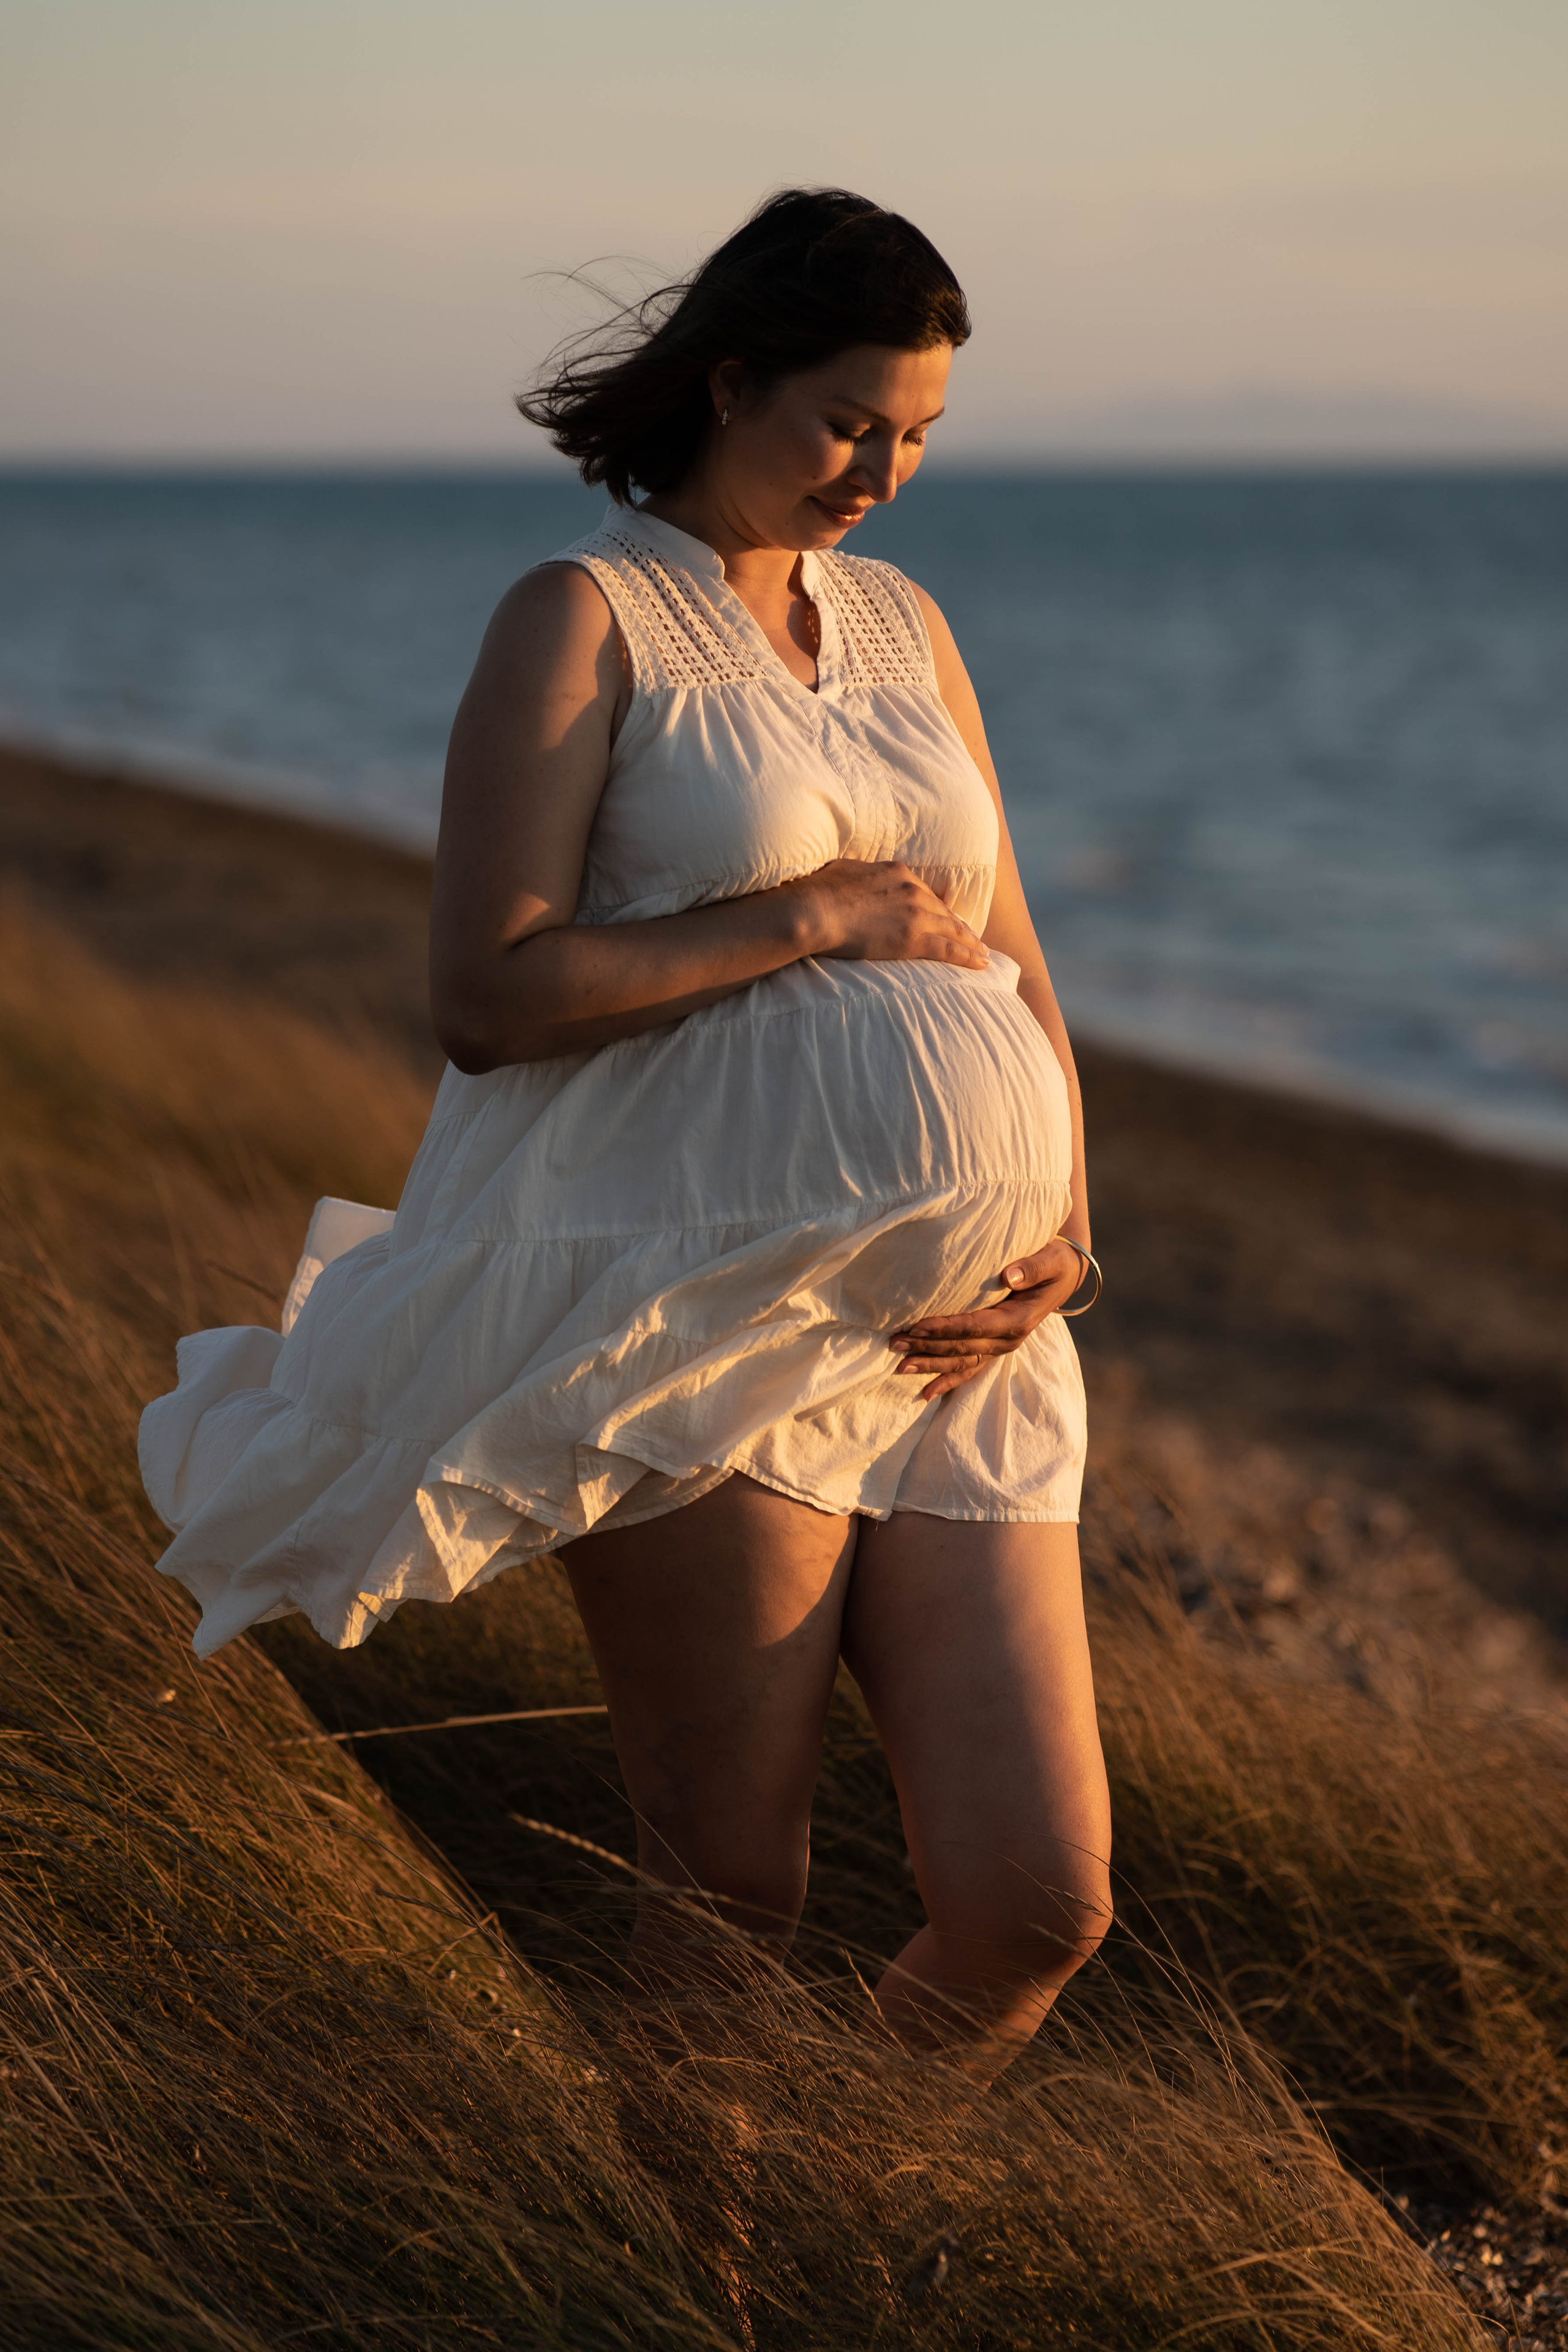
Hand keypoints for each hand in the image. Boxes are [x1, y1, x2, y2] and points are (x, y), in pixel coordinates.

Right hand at [787, 858, 988, 969]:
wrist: (814, 909)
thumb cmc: (818, 891)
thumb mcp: (846, 872)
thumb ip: (862, 879)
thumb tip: (858, 883)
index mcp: (897, 872)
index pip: (925, 893)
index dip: (939, 907)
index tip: (947, 917)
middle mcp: (913, 889)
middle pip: (944, 911)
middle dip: (961, 926)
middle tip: (976, 938)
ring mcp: (916, 913)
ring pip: (953, 929)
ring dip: (972, 943)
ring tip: (984, 954)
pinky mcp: (914, 938)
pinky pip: (949, 949)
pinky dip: (968, 957)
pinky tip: (981, 963)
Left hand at [888, 1240, 1088, 1401]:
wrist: (1064, 1276)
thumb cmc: (1055, 1263)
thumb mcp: (1051, 1261)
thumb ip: (1032, 1268)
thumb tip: (1008, 1276)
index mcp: (1018, 1320)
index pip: (975, 1326)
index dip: (945, 1328)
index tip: (917, 1326)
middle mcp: (1008, 1340)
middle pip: (962, 1348)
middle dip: (927, 1348)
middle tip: (895, 1344)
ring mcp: (1000, 1347)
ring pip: (961, 1362)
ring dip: (930, 1366)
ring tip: (900, 1367)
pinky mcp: (994, 1348)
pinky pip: (969, 1368)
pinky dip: (947, 1381)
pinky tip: (925, 1394)